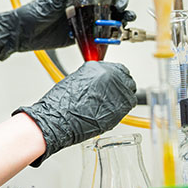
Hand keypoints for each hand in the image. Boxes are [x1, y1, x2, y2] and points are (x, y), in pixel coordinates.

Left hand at [0, 0, 136, 59]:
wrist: (24, 34)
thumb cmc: (35, 12)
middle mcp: (85, 4)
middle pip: (112, 0)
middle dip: (121, 1)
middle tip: (120, 7)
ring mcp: (86, 20)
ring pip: (111, 16)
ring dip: (122, 16)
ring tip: (125, 19)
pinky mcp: (85, 35)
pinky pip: (103, 33)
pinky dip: (114, 32)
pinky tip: (119, 32)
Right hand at [14, 61, 137, 165]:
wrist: (58, 121)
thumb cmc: (61, 103)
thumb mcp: (76, 79)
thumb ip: (92, 76)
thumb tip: (100, 80)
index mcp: (99, 67)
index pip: (118, 68)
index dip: (116, 75)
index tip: (113, 80)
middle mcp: (111, 77)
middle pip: (126, 79)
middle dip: (121, 85)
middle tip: (112, 92)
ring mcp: (117, 93)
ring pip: (129, 92)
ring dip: (122, 96)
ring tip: (109, 103)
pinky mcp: (120, 109)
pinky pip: (127, 106)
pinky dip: (121, 108)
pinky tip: (109, 111)